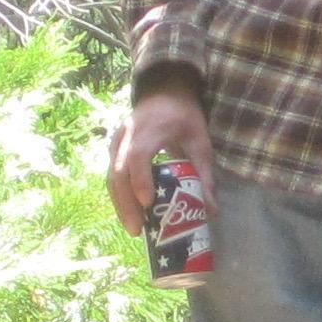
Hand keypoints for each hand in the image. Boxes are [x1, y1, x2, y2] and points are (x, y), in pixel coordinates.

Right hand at [105, 79, 215, 240]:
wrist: (163, 91)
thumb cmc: (183, 116)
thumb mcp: (200, 141)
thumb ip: (204, 174)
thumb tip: (211, 211)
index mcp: (150, 129)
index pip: (138, 156)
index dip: (140, 180)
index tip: (148, 204)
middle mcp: (127, 136)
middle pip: (118, 172)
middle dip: (126, 203)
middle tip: (138, 229)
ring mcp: (116, 142)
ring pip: (110, 176)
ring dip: (120, 204)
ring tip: (134, 229)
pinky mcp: (113, 150)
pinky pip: (111, 175)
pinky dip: (119, 197)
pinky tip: (130, 215)